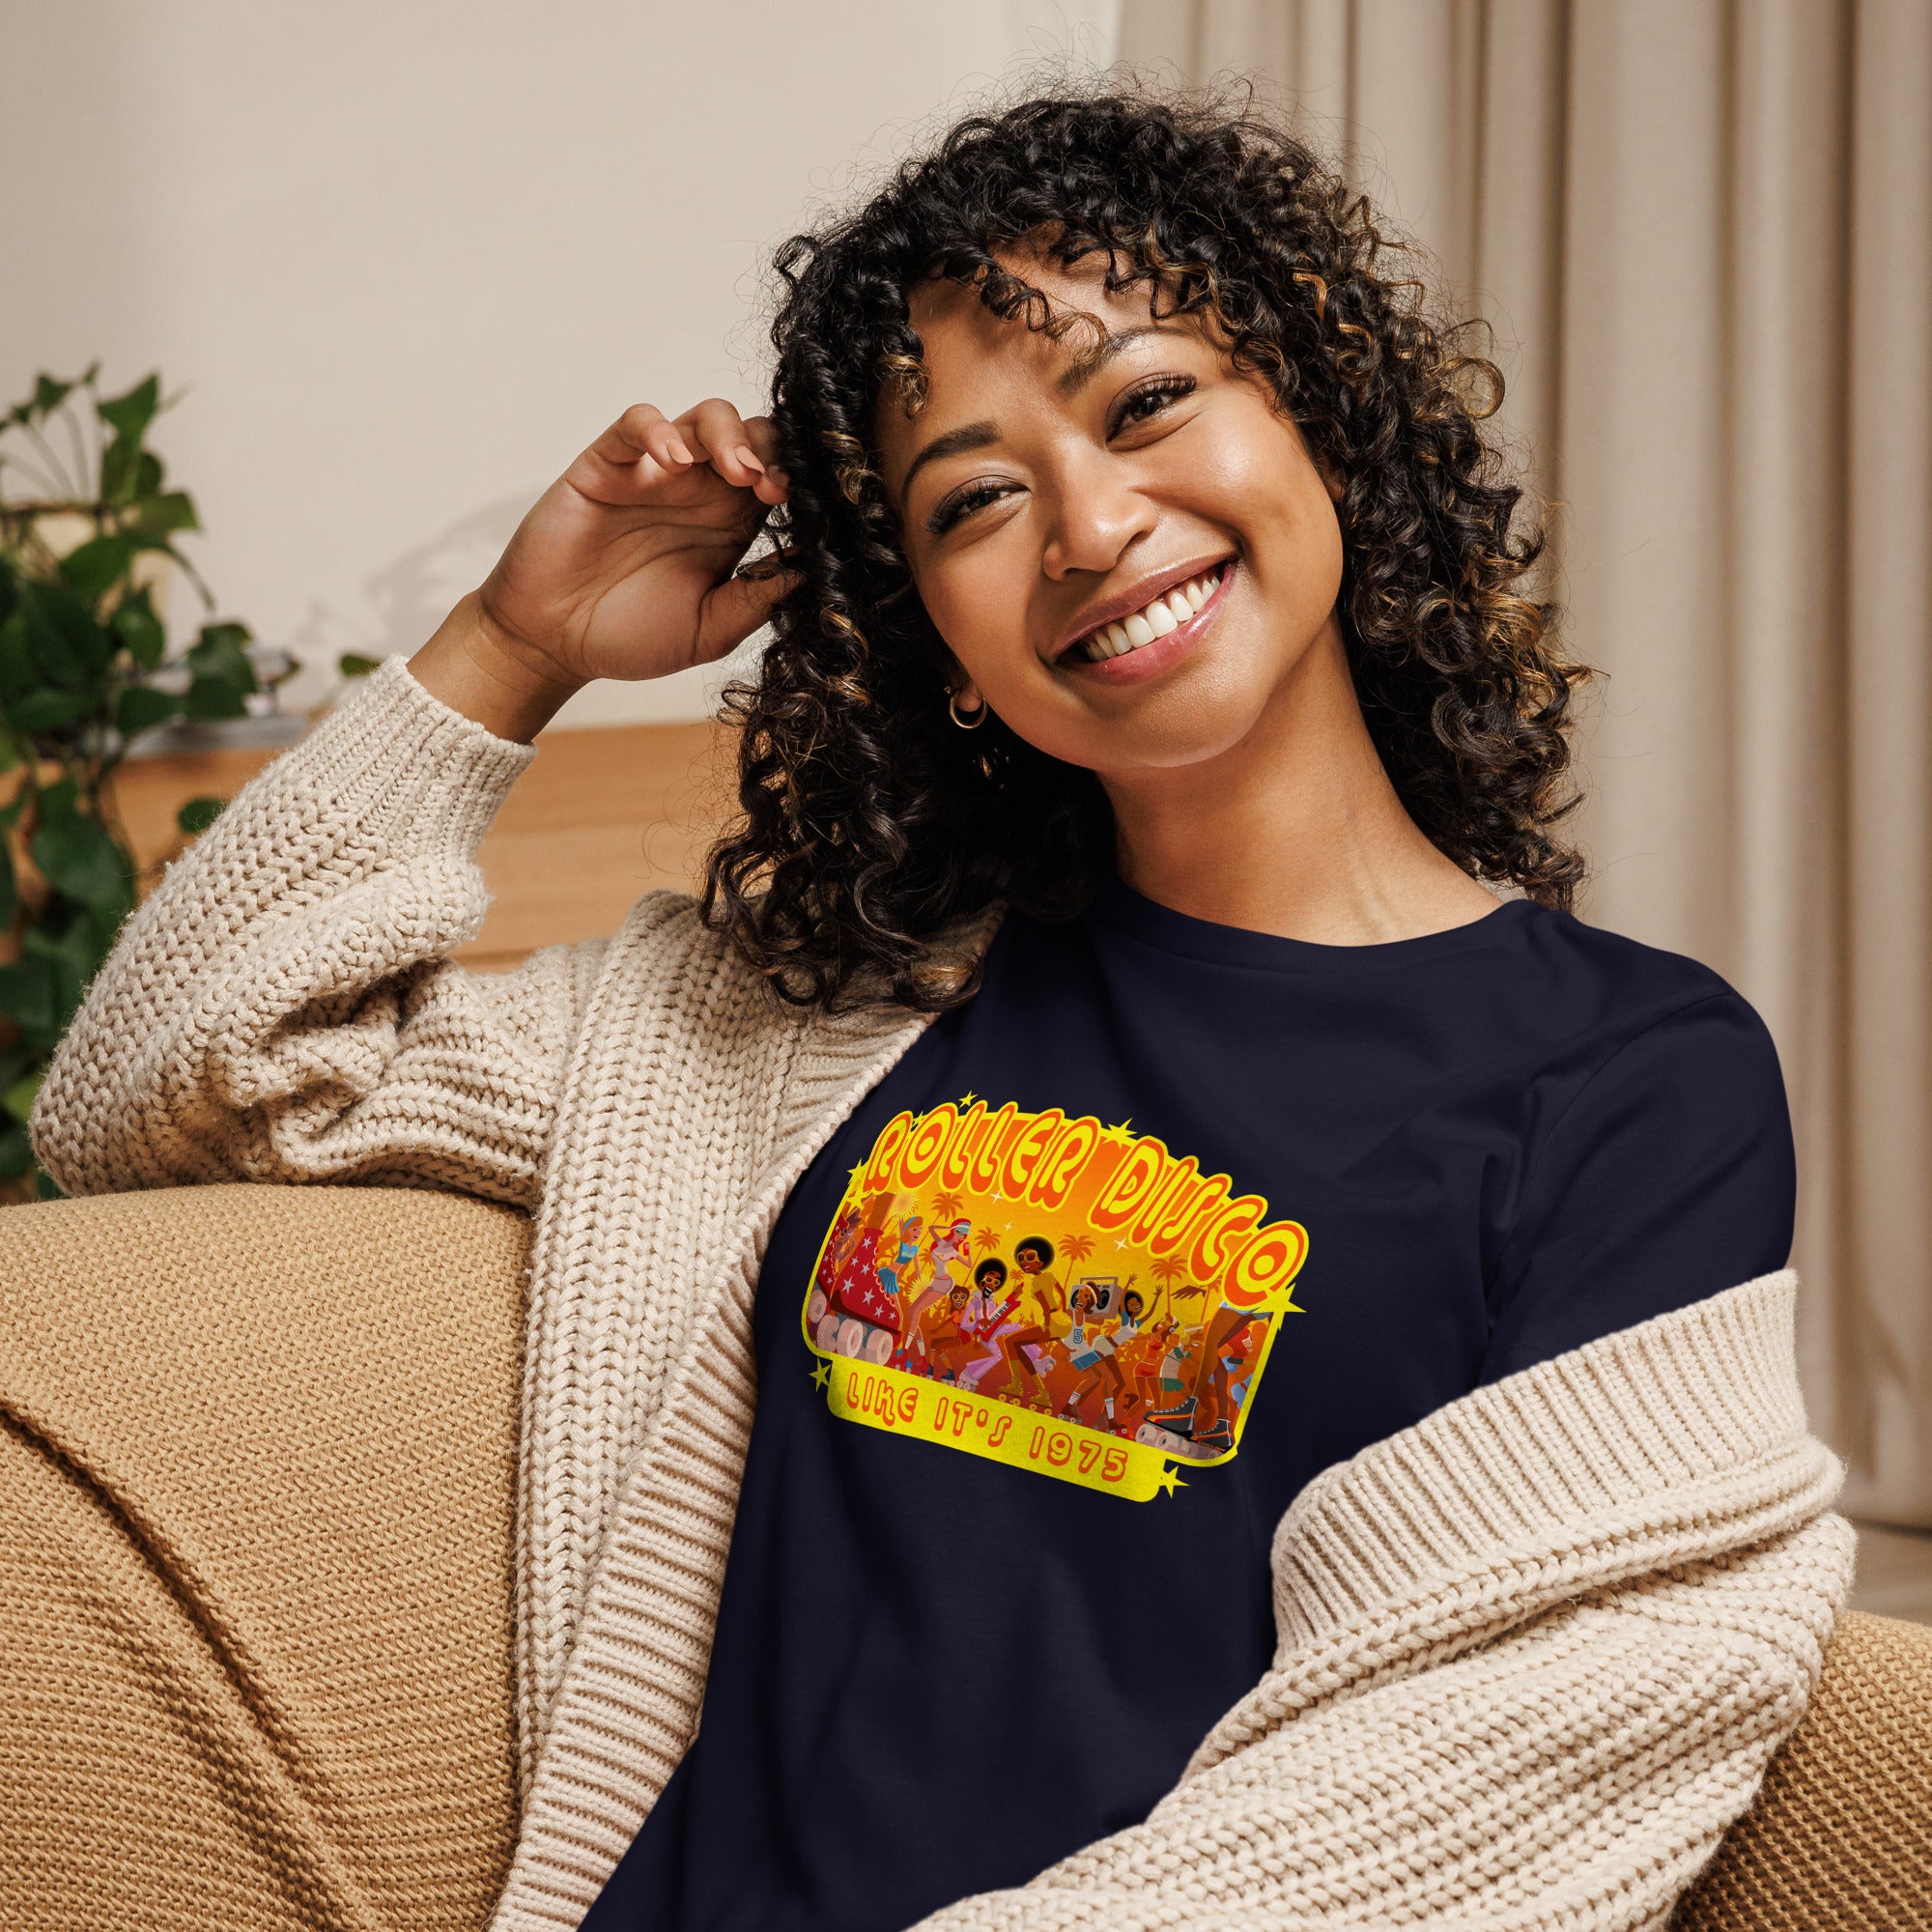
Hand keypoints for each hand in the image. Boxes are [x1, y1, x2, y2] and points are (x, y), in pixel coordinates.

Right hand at [413, 399, 792, 739]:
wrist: (554, 643)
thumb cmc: (630, 638)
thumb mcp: (709, 631)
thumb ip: (756, 601)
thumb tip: (812, 571)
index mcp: (731, 526)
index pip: (779, 479)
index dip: (797, 482)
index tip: (802, 508)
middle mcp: (700, 492)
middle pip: (753, 437)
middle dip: (772, 451)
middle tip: (773, 487)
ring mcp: (654, 473)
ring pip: (704, 418)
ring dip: (729, 435)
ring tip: (737, 471)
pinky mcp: (607, 464)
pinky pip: (636, 423)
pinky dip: (659, 430)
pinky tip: (672, 461)